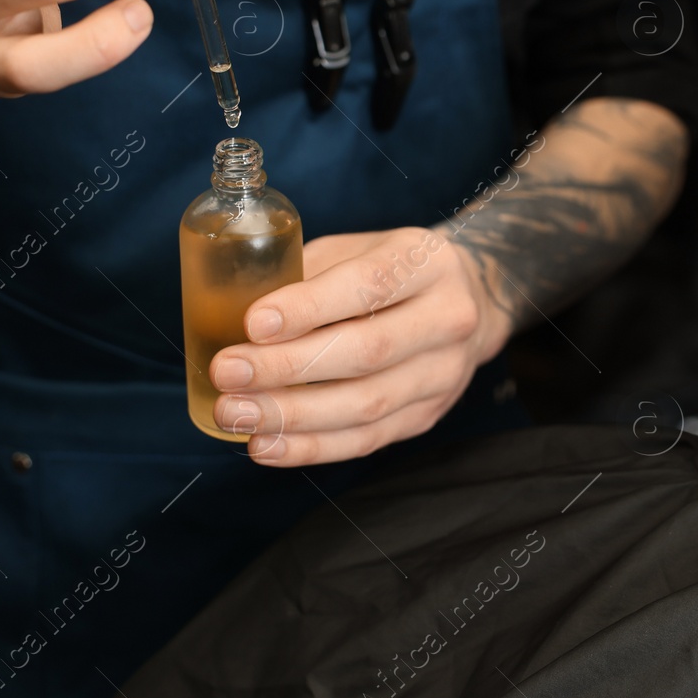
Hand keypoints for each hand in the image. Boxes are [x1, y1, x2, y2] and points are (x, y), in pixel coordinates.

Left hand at [209, 226, 514, 465]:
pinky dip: (311, 447)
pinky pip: (366, 439)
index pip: (369, 285)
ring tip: (234, 414)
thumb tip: (235, 313)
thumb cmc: (391, 271)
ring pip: (366, 405)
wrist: (468, 303)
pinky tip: (265, 445)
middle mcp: (448, 318)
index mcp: (428, 263)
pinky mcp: (428, 415)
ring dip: (292, 416)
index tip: (253, 323)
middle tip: (228, 373)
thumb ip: (310, 274)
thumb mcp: (359, 250)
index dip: (309, 307)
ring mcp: (444, 373)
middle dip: (289, 368)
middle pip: (367, 351)